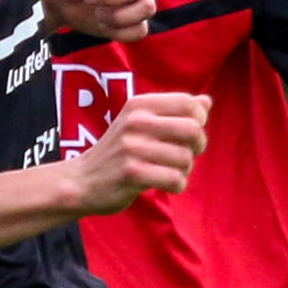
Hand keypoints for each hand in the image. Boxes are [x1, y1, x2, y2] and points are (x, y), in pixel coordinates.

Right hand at [68, 92, 210, 214]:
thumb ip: (174, 112)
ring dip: (184, 170)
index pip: (188, 103)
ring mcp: (132, 147)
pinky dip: (177, 185)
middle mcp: (136, 122)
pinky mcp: (131, 173)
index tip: (188, 134)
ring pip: (186, 158)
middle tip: (185, 155)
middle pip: (193, 129)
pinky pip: (175, 179)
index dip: (199, 120)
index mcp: (140, 105)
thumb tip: (207, 101)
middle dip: (198, 146)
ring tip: (168, 171)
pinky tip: (165, 184)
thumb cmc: (118, 151)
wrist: (81, 181)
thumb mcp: (140, 123)